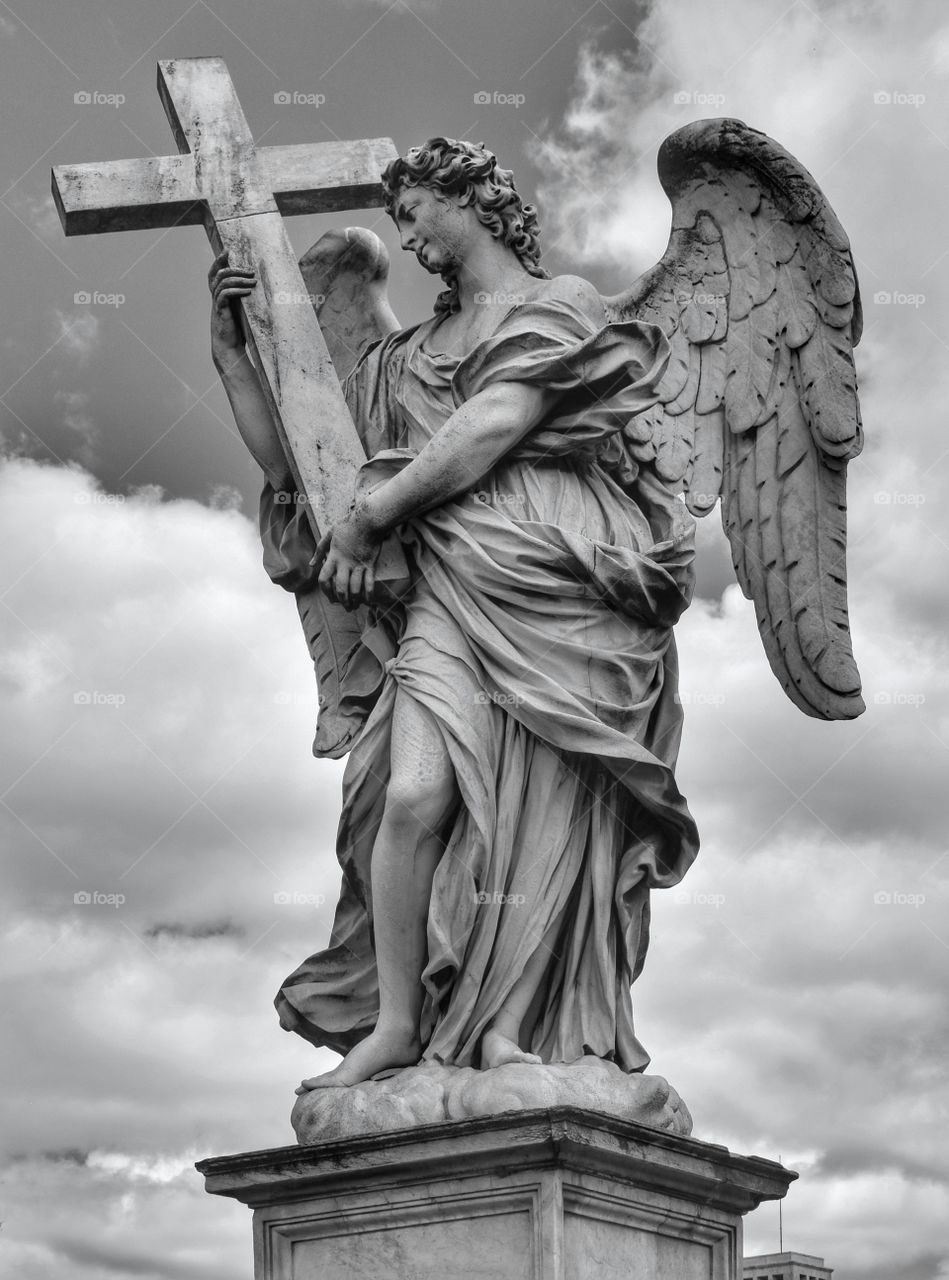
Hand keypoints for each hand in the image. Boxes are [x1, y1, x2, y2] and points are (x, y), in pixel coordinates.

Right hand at [208, 251, 255, 367]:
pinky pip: (224, 296)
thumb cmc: (238, 330)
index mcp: (220, 294)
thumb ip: (246, 299)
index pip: (215, 273)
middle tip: (249, 269)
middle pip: (217, 274)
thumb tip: (264, 289)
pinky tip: (248, 292)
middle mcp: (216, 297)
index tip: (228, 250)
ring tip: (253, 281)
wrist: (229, 348)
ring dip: (238, 279)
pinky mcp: (220, 311)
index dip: (219, 260)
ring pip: (222, 282)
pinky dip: (236, 291)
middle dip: (232, 267)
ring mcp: (217, 304)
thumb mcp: (243, 310)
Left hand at [314, 503, 382, 609]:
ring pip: (355, 588)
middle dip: (341, 600)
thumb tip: (312, 564)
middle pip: (340, 587)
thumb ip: (320, 550)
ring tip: (354, 606)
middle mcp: (345, 564)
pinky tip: (369, 601)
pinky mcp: (370, 564)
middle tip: (343, 606)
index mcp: (333, 557)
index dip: (325, 590)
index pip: (324, 578)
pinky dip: (369, 594)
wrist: (368, 520)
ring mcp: (358, 565)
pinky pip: (369, 583)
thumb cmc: (348, 525)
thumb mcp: (329, 534)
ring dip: (354, 600)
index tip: (329, 596)